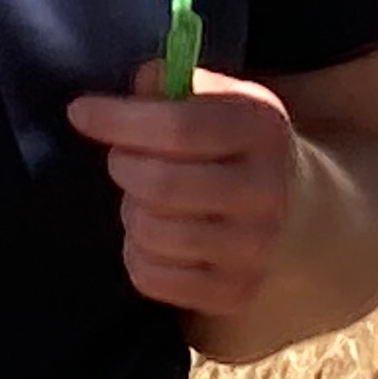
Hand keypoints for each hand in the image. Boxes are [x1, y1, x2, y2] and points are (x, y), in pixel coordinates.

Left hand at [65, 64, 300, 318]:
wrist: (297, 213)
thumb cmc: (235, 146)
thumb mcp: (218, 99)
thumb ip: (175, 85)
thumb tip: (140, 88)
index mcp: (262, 128)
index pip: (180, 126)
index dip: (120, 120)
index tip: (80, 112)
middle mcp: (266, 191)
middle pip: (160, 184)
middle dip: (124, 166)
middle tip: (123, 158)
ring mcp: (254, 249)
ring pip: (152, 232)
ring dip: (131, 211)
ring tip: (145, 198)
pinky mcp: (234, 293)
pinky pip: (151, 276)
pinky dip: (136, 252)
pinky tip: (156, 235)